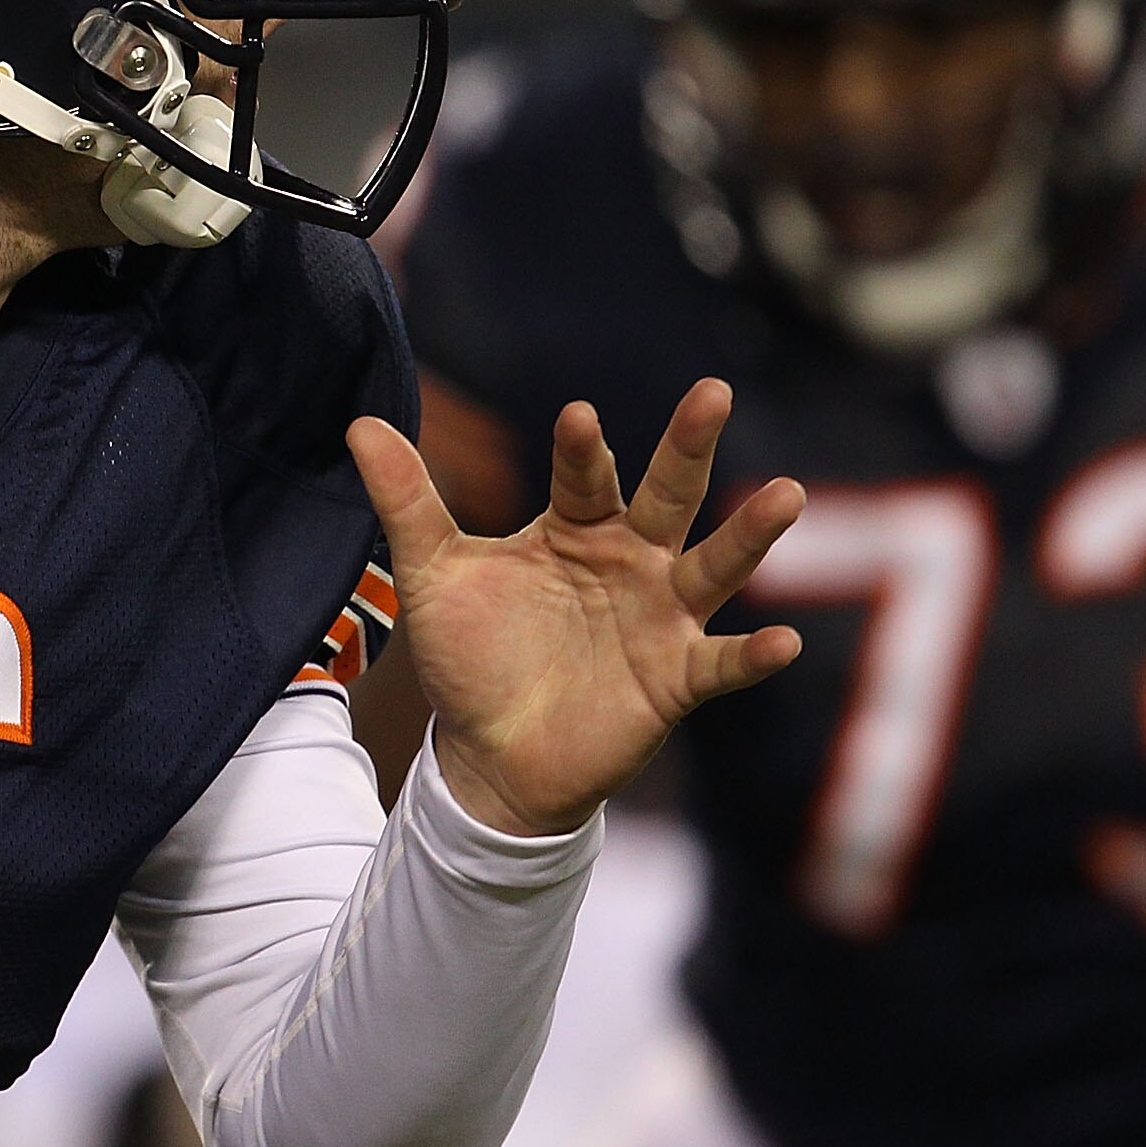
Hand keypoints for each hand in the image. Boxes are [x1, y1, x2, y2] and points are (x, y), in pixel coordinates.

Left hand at [347, 379, 804, 838]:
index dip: (580, 450)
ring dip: (750, 534)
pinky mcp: (676, 680)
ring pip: (715, 567)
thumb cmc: (473, 655)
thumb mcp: (435, 575)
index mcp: (576, 529)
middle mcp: (631, 562)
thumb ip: (407, 501)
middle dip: (688, 447)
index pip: (584, 477)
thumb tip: (359, 425)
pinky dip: (753, 656)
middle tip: (712, 391)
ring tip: (786, 493)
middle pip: (668, 495)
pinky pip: (722, 665)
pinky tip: (784, 641)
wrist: (492, 754)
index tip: (576, 416)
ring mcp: (661, 619)